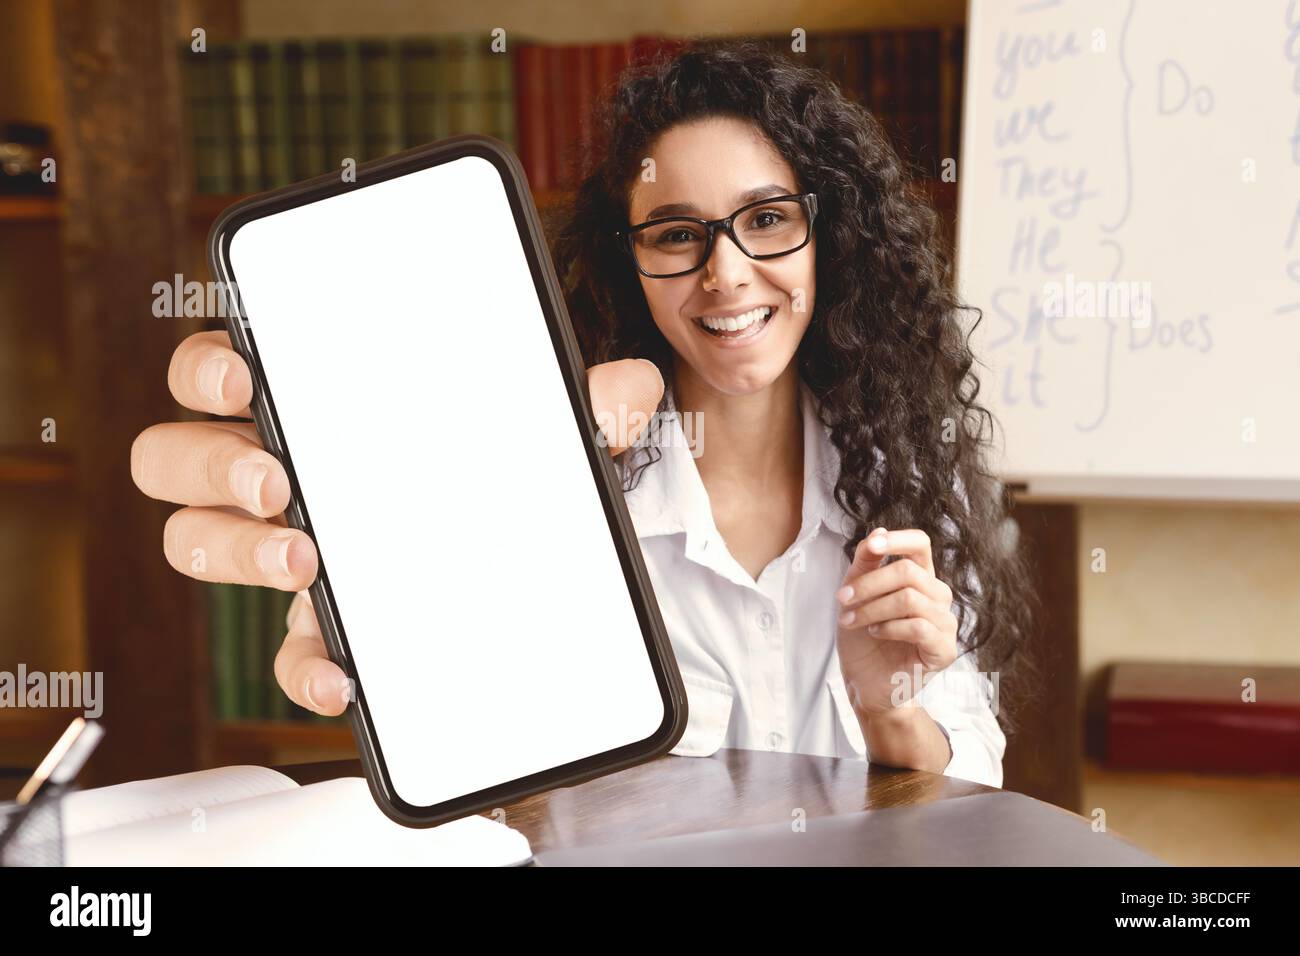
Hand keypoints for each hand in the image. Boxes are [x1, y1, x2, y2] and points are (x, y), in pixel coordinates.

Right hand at [131, 330, 663, 714]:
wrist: (545, 569)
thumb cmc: (519, 467)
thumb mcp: (563, 424)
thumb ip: (600, 398)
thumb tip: (617, 397)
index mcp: (321, 404)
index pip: (221, 367)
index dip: (209, 366)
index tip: (247, 376)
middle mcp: (286, 471)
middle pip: (177, 455)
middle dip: (209, 464)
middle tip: (280, 478)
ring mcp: (297, 551)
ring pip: (197, 544)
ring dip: (232, 551)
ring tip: (306, 558)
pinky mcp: (329, 628)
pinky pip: (285, 653)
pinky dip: (302, 669)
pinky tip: (345, 676)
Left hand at [834, 527, 958, 719]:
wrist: (865, 682)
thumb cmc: (862, 638)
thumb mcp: (855, 594)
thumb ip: (866, 562)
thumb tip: (878, 531)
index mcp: (920, 578)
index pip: (920, 545)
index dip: (898, 540)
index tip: (872, 547)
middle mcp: (938, 597)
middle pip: (908, 572)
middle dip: (868, 584)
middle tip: (841, 599)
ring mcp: (945, 623)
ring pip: (910, 599)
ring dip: (872, 608)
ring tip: (851, 621)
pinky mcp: (944, 650)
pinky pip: (918, 627)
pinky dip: (888, 628)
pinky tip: (875, 633)